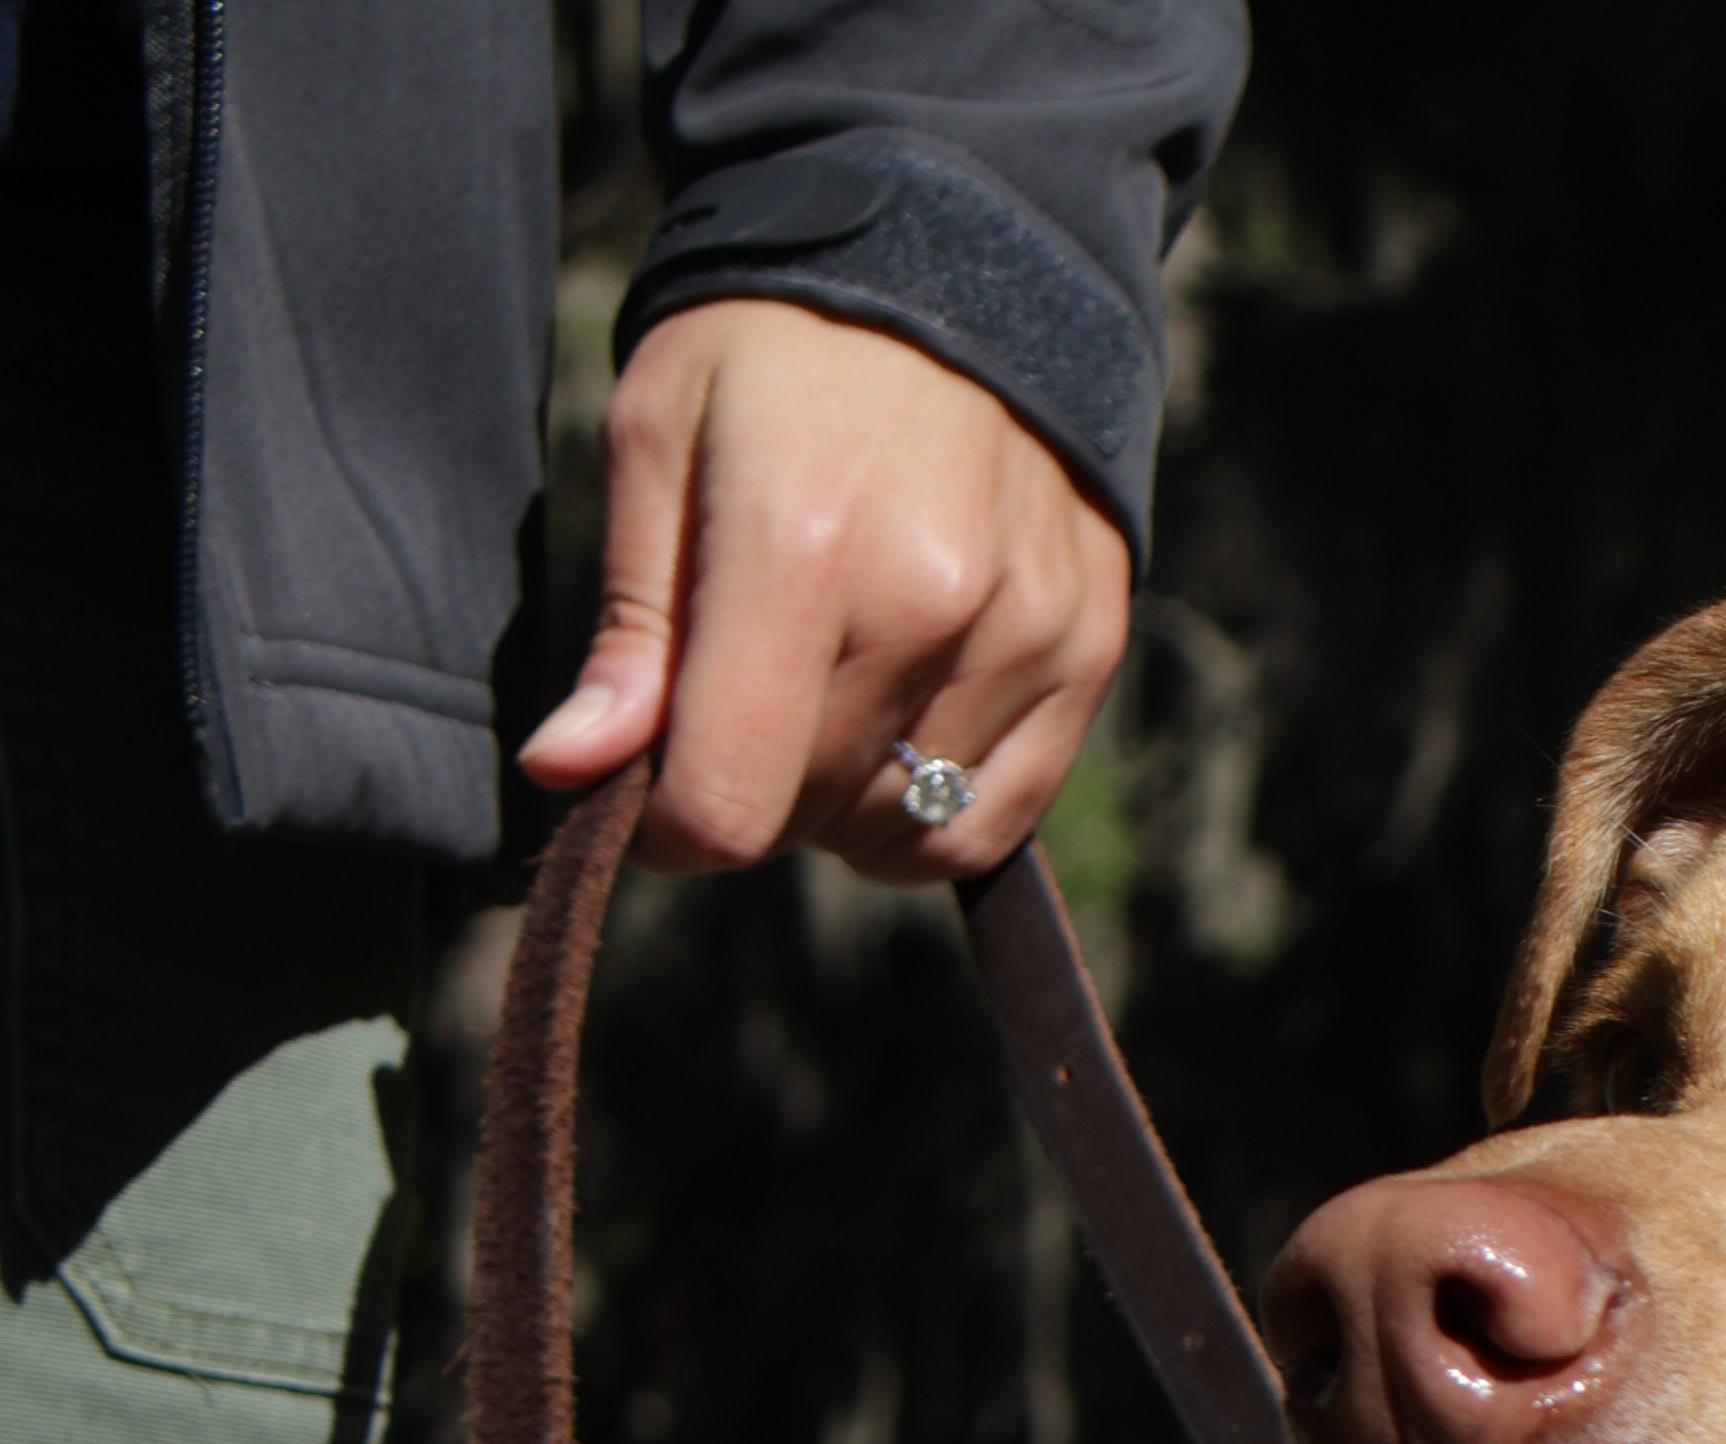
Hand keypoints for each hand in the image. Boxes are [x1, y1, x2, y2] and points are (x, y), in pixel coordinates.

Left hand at [518, 301, 1129, 875]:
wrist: (953, 260)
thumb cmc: (773, 351)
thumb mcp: (660, 442)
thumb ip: (629, 632)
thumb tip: (570, 775)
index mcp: (798, 546)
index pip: (728, 800)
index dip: (665, 829)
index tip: (643, 787)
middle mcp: (930, 603)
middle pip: (808, 817)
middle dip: (751, 786)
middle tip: (737, 692)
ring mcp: (1025, 634)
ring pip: (902, 831)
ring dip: (841, 804)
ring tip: (822, 695)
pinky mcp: (1087, 652)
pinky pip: (993, 821)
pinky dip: (928, 816)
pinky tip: (895, 739)